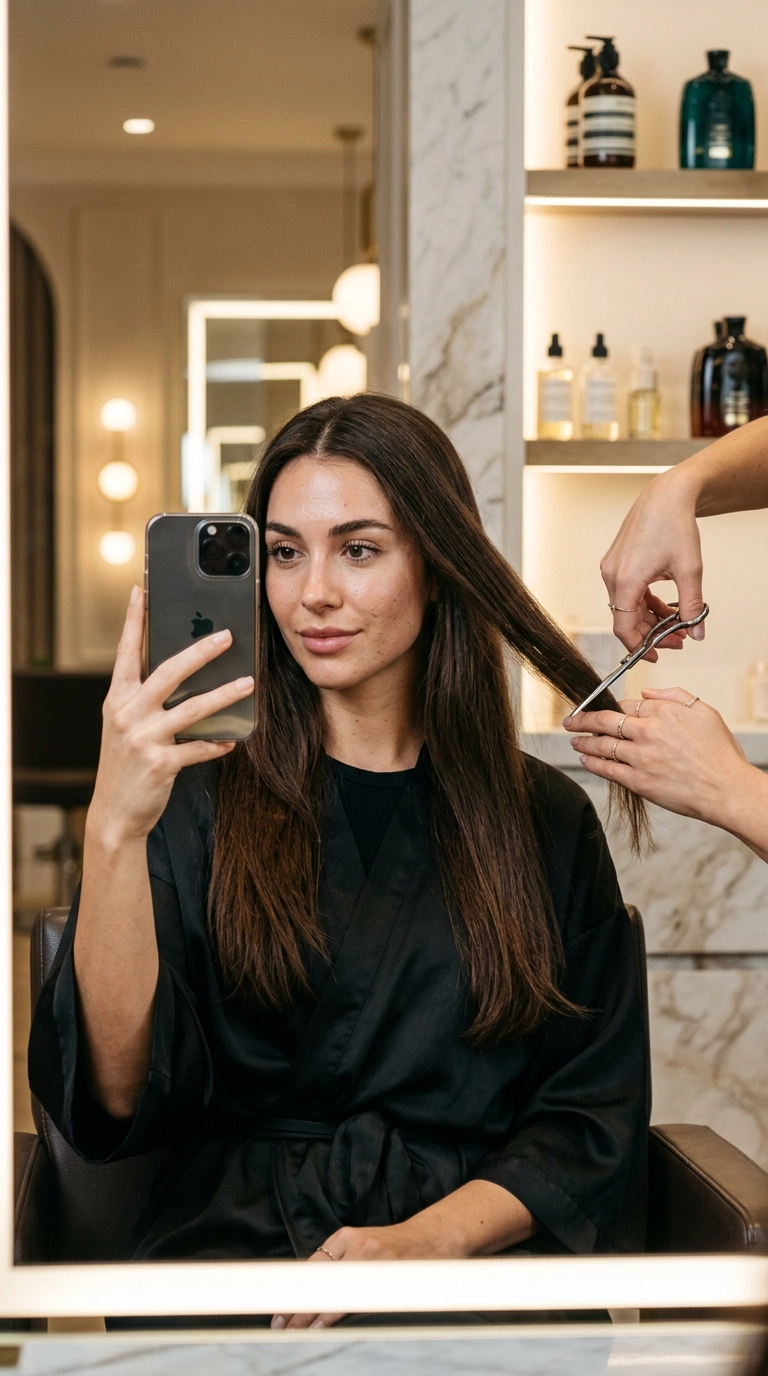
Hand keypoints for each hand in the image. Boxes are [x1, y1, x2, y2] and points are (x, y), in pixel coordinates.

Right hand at [88, 586, 253, 846]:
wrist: (114, 812)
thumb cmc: (127, 763)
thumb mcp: (126, 726)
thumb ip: (146, 700)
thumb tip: (184, 672)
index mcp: (117, 699)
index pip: (126, 652)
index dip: (133, 621)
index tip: (141, 590)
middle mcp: (127, 713)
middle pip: (168, 673)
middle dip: (199, 652)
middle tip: (227, 636)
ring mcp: (142, 739)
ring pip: (191, 709)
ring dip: (223, 695)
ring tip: (248, 684)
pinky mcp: (159, 764)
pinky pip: (197, 748)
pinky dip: (218, 744)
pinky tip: (233, 741)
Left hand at [271, 1222, 424, 1330]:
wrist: (431, 1239)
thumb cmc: (394, 1250)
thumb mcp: (363, 1248)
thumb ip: (340, 1263)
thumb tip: (310, 1291)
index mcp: (346, 1236)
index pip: (312, 1267)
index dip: (292, 1290)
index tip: (279, 1310)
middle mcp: (355, 1244)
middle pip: (317, 1278)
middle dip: (297, 1305)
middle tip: (280, 1324)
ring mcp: (370, 1259)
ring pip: (331, 1289)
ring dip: (309, 1313)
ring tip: (294, 1329)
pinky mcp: (383, 1273)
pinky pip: (352, 1298)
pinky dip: (332, 1314)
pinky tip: (320, 1325)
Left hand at [564, 687, 748, 826]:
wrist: (726, 789)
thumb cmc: (720, 753)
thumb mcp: (704, 711)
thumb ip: (674, 696)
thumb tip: (646, 691)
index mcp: (663, 712)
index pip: (626, 704)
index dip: (612, 706)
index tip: (602, 708)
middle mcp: (647, 732)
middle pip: (605, 720)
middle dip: (583, 719)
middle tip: (570, 720)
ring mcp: (640, 757)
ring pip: (601, 744)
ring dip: (583, 740)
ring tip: (574, 739)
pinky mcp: (638, 781)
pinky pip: (607, 769)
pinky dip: (592, 762)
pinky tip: (585, 758)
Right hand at [600, 470, 705, 658]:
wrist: (666, 496)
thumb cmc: (674, 525)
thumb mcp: (689, 570)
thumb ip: (691, 606)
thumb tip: (695, 632)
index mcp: (626, 579)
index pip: (624, 627)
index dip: (639, 647)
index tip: (656, 656)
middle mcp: (612, 575)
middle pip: (626, 619)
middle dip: (652, 633)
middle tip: (678, 639)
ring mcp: (612, 568)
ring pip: (628, 606)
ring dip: (651, 619)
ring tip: (677, 623)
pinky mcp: (616, 563)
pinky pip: (628, 592)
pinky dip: (646, 603)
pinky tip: (666, 607)